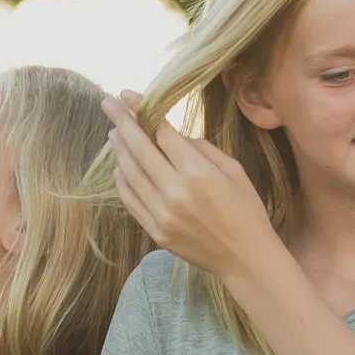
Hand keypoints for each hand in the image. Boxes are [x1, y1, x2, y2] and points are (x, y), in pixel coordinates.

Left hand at [100, 91, 279, 282]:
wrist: (245, 258)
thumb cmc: (246, 209)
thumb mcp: (232, 170)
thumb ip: (200, 149)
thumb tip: (171, 135)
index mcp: (197, 173)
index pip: (162, 133)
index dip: (142, 111)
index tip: (129, 96)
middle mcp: (175, 192)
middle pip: (139, 149)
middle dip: (122, 122)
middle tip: (108, 103)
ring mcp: (162, 214)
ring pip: (130, 174)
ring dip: (119, 150)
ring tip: (114, 132)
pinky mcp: (155, 232)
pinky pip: (131, 201)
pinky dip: (122, 181)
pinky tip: (119, 166)